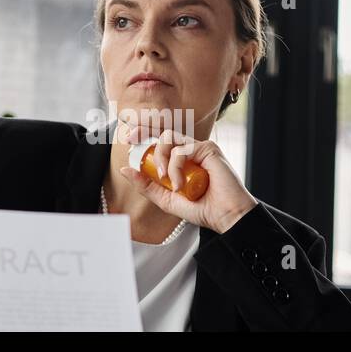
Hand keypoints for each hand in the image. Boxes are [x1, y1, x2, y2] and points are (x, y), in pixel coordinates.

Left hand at [118, 128, 257, 233]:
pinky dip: (175, 168)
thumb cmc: (202, 209)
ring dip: (162, 161)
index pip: (160, 143)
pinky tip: (181, 185)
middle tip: (147, 162)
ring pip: (169, 139)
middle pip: (162, 135)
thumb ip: (146, 185)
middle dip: (148, 143)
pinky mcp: (208, 148)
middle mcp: (190, 152)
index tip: (128, 138)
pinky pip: (181, 150)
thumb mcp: (166, 199)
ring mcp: (199, 148)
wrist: (225, 217)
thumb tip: (125, 170)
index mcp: (182, 161)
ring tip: (169, 182)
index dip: (143, 134)